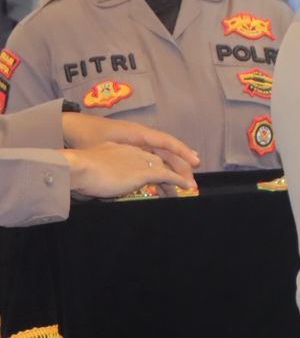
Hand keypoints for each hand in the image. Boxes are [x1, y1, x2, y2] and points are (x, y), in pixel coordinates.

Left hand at [60, 112, 200, 169]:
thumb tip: (146, 166)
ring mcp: (135, 142)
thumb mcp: (106, 145)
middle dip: (181, 165)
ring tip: (185, 180)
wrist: (70, 128)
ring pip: (160, 154)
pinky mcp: (129, 147)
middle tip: (192, 182)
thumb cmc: (87, 135)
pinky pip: (150, 156)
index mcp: (138, 133)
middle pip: (167, 150)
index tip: (195, 162)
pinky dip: (160, 165)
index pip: (166, 142)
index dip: (182, 152)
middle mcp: (141, 136)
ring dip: (173, 167)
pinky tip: (164, 175)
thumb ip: (126, 155)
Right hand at [62, 143, 197, 197]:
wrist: (77, 168)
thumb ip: (97, 174)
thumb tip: (93, 188)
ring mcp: (139, 160)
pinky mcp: (144, 172)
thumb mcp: (89, 169)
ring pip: (165, 167)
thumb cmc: (76, 171)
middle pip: (157, 160)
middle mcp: (132, 152)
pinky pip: (167, 175)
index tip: (157, 172)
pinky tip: (185, 186)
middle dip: (169, 170)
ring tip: (186, 187)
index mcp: (118, 149)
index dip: (151, 164)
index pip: (141, 155)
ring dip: (177, 178)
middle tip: (178, 181)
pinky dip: (178, 181)